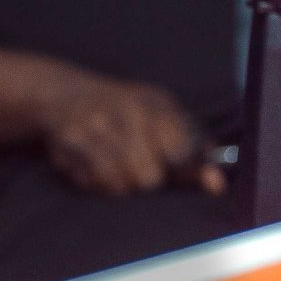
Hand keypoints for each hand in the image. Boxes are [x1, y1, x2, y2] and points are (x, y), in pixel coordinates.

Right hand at [37, 66, 224, 197]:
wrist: (64, 94)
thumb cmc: (125, 109)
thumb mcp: (163, 113)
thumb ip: (195, 148)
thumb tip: (217, 184)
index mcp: (150, 104)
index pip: (180, 153)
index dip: (186, 171)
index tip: (188, 173)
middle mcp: (120, 114)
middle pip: (149, 179)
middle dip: (149, 179)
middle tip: (142, 163)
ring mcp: (91, 130)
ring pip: (121, 187)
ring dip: (123, 184)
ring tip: (116, 162)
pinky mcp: (67, 148)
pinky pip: (94, 186)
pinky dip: (98, 183)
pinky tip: (95, 163)